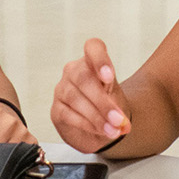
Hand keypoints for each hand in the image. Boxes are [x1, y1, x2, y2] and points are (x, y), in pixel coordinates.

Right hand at [49, 39, 131, 153]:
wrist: (97, 128)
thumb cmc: (107, 106)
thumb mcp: (118, 98)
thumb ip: (119, 106)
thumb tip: (122, 123)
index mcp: (92, 62)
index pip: (93, 47)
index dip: (100, 59)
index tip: (109, 77)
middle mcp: (74, 71)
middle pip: (83, 78)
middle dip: (102, 102)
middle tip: (118, 119)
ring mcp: (62, 89)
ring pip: (75, 98)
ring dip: (97, 117)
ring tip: (113, 130)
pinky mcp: (57, 109)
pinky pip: (69, 115)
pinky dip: (87, 125)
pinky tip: (101, 131)